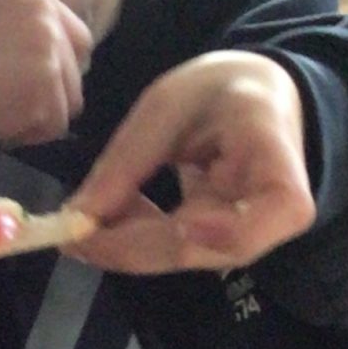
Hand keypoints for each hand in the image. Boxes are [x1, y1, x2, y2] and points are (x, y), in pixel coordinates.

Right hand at [0, 0, 90, 146]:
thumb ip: (18, 25)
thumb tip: (55, 51)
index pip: (76, 34)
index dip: (57, 64)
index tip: (33, 82)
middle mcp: (46, 16)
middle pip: (77, 69)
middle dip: (54, 92)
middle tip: (18, 103)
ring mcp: (49, 54)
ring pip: (70, 101)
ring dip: (41, 116)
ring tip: (2, 113)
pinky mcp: (47, 92)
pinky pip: (56, 127)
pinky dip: (31, 135)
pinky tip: (1, 126)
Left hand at [68, 50, 314, 275]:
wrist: (256, 100)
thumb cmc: (219, 91)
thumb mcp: (169, 106)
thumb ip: (127, 162)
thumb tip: (77, 219)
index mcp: (276, 161)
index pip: (263, 217)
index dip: (215, 231)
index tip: (172, 224)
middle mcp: (273, 214)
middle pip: (201, 247)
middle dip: (131, 245)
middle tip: (71, 233)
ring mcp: (246, 237)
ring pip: (179, 256)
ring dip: (124, 243)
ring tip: (80, 222)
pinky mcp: (219, 245)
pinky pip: (172, 251)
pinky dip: (132, 238)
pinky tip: (102, 222)